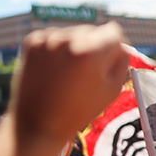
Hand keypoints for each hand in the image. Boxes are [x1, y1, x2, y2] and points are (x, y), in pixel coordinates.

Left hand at [11, 23, 127, 144]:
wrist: (37, 124)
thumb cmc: (78, 112)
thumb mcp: (112, 90)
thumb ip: (122, 63)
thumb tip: (121, 45)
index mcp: (91, 52)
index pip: (114, 31)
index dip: (115, 47)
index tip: (110, 59)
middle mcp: (69, 39)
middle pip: (93, 31)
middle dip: (94, 47)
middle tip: (87, 73)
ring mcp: (48, 39)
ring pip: (73, 33)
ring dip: (75, 47)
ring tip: (68, 74)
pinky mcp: (33, 41)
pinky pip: (55, 37)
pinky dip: (57, 50)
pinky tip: (54, 70)